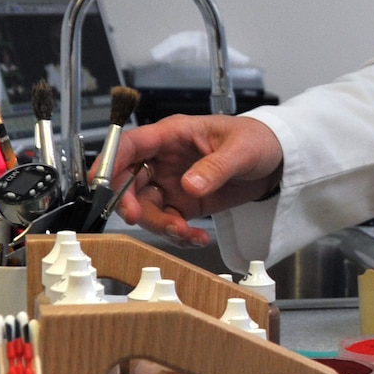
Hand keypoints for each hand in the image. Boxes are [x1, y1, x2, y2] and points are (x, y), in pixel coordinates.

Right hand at [112, 114, 282, 243]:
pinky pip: (168, 222)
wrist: (275, 161)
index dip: (108, 162)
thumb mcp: (241, 150)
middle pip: (129, 181)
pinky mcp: (183, 204)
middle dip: (129, 202)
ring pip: (146, 208)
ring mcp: (171, 183)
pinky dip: (179, 235)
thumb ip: (215, 167)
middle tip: (138, 217)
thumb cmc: (256, 139)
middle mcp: (164, 160)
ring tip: (186, 232)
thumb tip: (189, 185)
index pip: (130, 144)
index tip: (98, 183)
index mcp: (172, 135)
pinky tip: (197, 238)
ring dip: (159, 225)